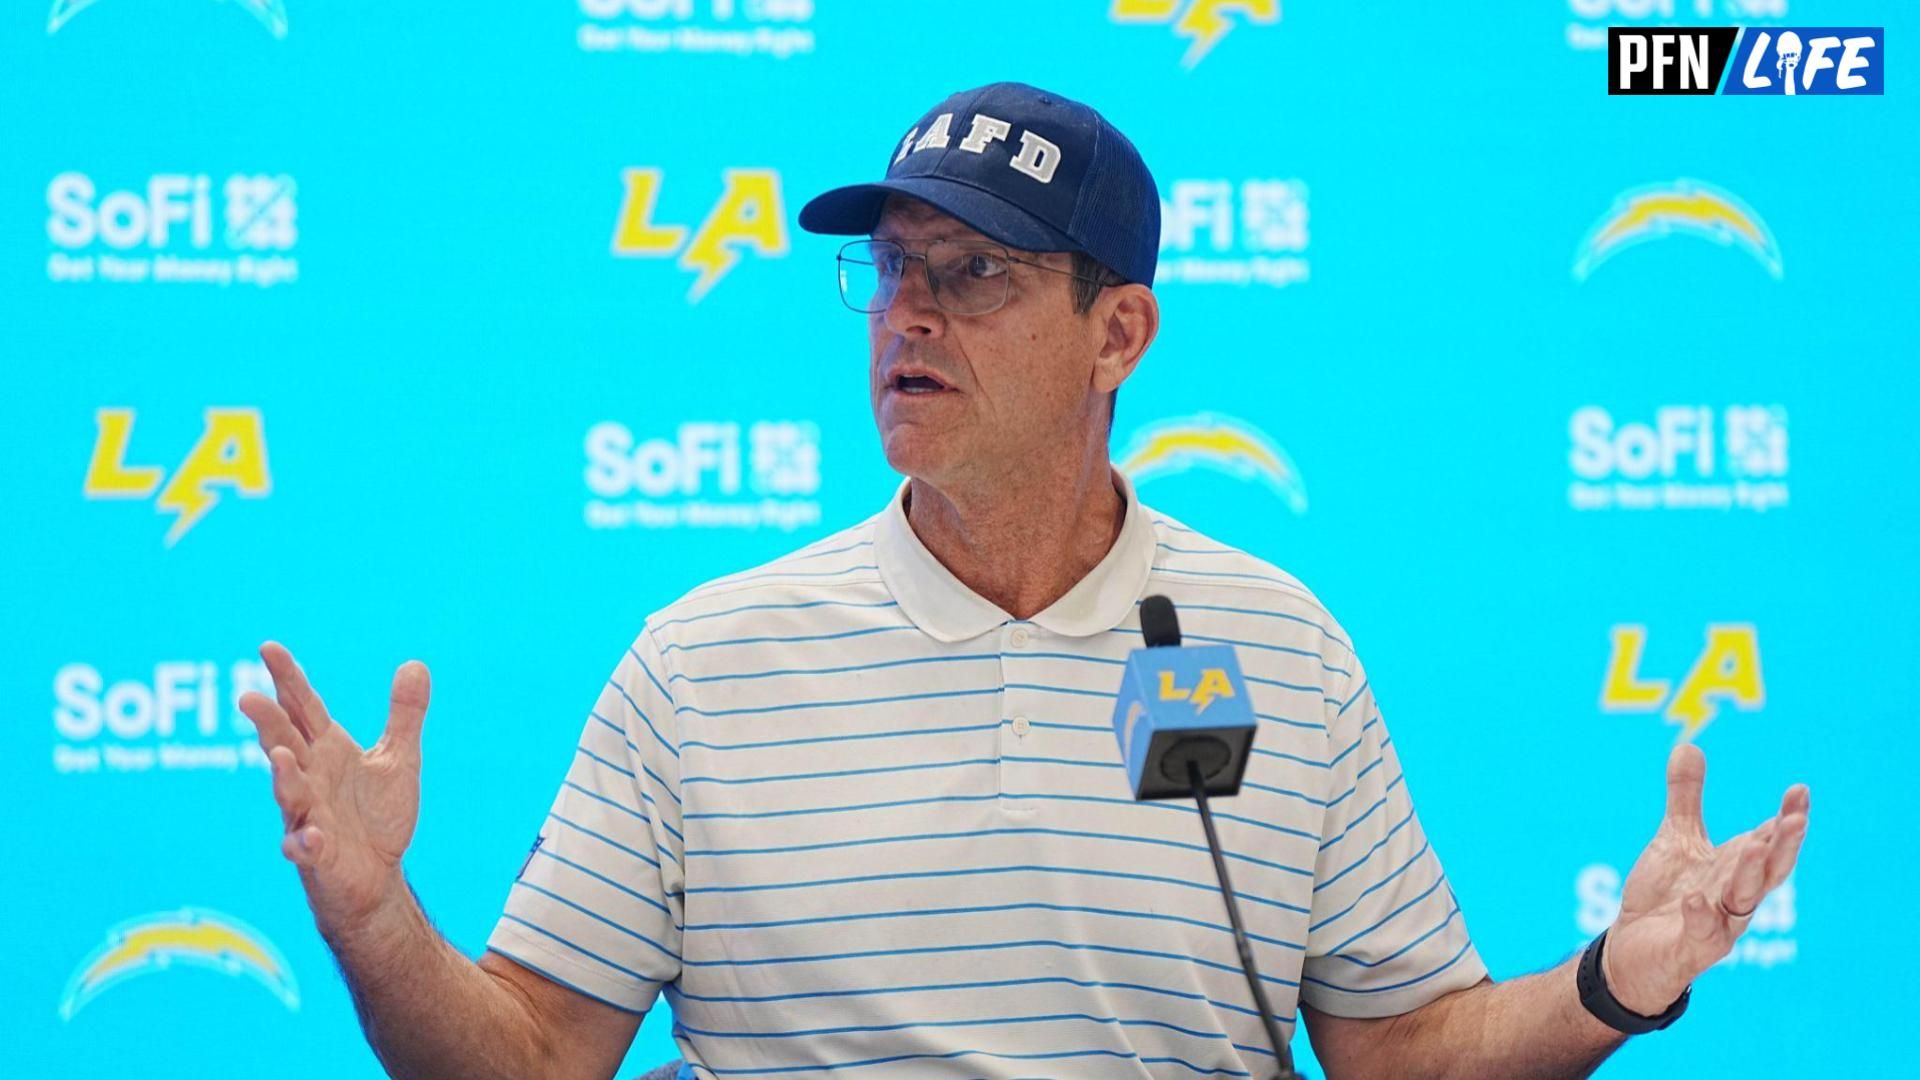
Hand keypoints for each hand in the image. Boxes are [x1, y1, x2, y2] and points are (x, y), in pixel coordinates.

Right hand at [238, 642, 431, 938]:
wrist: (377, 874)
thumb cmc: (377, 815)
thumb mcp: (398, 759)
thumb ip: (404, 714)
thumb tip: (415, 663)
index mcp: (328, 750)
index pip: (303, 707)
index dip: (287, 678)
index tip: (268, 647)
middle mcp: (310, 777)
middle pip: (285, 742)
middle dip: (268, 722)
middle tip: (250, 697)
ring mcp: (308, 814)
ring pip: (288, 791)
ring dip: (282, 776)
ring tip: (279, 756)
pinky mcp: (316, 854)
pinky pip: (304, 847)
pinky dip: (305, 842)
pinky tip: (312, 838)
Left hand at [1602, 742, 1809, 1014]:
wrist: (1631, 950)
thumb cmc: (1664, 895)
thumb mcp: (1675, 840)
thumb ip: (1686, 799)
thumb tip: (1689, 745)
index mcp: (1735, 868)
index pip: (1768, 842)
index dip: (1787, 820)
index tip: (1799, 791)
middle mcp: (1733, 896)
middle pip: (1768, 871)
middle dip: (1783, 846)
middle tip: (1796, 818)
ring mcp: (1717, 924)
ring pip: (1743, 901)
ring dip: (1750, 875)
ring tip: (1755, 846)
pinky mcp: (1691, 949)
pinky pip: (1701, 934)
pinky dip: (1701, 917)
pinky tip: (1695, 898)